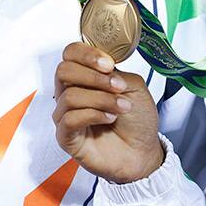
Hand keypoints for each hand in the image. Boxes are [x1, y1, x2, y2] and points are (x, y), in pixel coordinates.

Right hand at [53, 43, 164, 183]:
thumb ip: (115, 73)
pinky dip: (94, 115)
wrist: (143, 152)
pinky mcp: (65, 137)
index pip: (70, 54)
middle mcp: (71, 93)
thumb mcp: (134, 86)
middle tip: (118, 86)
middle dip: (93, 77)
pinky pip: (69, 119)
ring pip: (69, 96)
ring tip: (122, 107)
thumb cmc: (137, 120)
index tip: (109, 65)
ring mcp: (66, 115)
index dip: (87, 54)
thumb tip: (101, 66)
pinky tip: (110, 118)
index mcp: (84, 77)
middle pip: (63, 71)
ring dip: (101, 99)